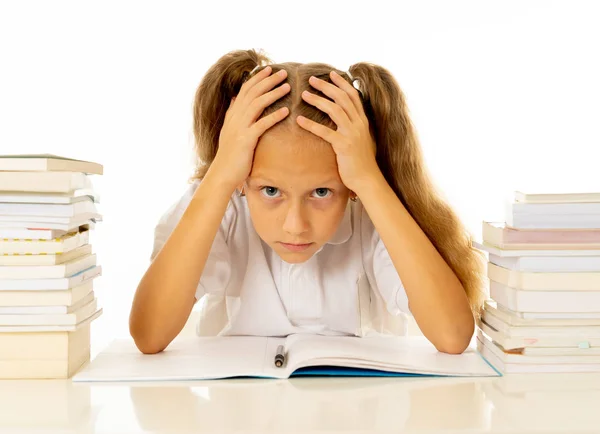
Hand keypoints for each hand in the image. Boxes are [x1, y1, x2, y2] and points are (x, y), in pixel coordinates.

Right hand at [210, 66, 290, 188]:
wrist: (222, 174)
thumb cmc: (230, 155)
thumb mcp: (228, 131)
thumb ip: (232, 114)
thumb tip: (235, 98)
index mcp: (233, 115)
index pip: (245, 90)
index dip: (257, 78)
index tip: (269, 69)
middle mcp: (235, 118)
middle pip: (252, 93)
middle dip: (268, 80)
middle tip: (283, 72)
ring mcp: (239, 128)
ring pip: (257, 104)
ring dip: (273, 93)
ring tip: (287, 86)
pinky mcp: (246, 140)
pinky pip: (262, 124)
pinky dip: (274, 116)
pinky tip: (286, 110)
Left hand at [296, 71, 379, 193]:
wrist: (366, 178)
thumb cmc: (360, 161)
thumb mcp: (359, 139)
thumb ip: (352, 127)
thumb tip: (342, 118)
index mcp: (362, 121)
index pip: (353, 95)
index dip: (342, 83)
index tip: (331, 73)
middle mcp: (359, 124)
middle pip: (342, 98)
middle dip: (327, 87)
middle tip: (311, 79)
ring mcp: (352, 134)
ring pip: (335, 110)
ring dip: (318, 100)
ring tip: (304, 95)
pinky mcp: (343, 146)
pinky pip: (325, 132)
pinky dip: (311, 124)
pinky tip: (299, 120)